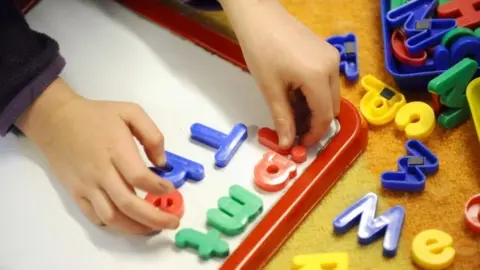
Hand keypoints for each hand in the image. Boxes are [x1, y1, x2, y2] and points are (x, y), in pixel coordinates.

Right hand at [16, 78, 178, 234]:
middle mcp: (101, 171)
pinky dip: (114, 225)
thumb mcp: (130, 112)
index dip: (158, 188)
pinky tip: (129, 222)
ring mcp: (87, 185)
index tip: (170, 189)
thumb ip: (152, 135)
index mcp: (116, 149)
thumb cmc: (97, 116)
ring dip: (135, 227)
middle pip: (128, 204)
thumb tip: (162, 163)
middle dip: (154, 218)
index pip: (139, 177)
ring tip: (154, 227)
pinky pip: (95, 217)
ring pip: (112, 217)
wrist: (57, 121)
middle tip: (173, 222)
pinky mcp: (76, 193)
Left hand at [220, 0, 340, 147]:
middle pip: (332, 107)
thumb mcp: (270, 89)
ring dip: (314, 108)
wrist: (259, 16)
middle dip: (314, 123)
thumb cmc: (261, 50)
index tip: (300, 144)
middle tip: (293, 129)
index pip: (324, 116)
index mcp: (318, 76)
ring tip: (290, 110)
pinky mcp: (327, 52)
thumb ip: (283, 118)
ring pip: (330, 95)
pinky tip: (295, 93)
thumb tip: (287, 144)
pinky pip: (327, 81)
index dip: (314, 134)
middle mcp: (332, 67)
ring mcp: (332, 57)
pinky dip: (315, 93)